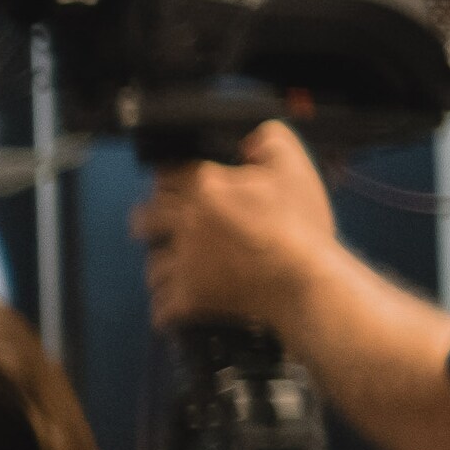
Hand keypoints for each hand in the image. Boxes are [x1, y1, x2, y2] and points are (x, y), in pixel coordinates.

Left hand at [135, 121, 348, 331]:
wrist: (305, 279)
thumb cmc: (301, 225)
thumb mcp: (293, 166)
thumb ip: (268, 140)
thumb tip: (246, 144)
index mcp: (206, 187)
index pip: (165, 178)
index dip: (167, 183)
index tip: (170, 190)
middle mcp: (186, 223)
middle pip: (144, 219)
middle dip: (147, 224)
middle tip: (151, 229)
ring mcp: (184, 262)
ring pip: (153, 267)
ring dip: (161, 270)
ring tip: (171, 271)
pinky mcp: (187, 298)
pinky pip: (162, 307)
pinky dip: (168, 309)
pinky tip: (174, 307)